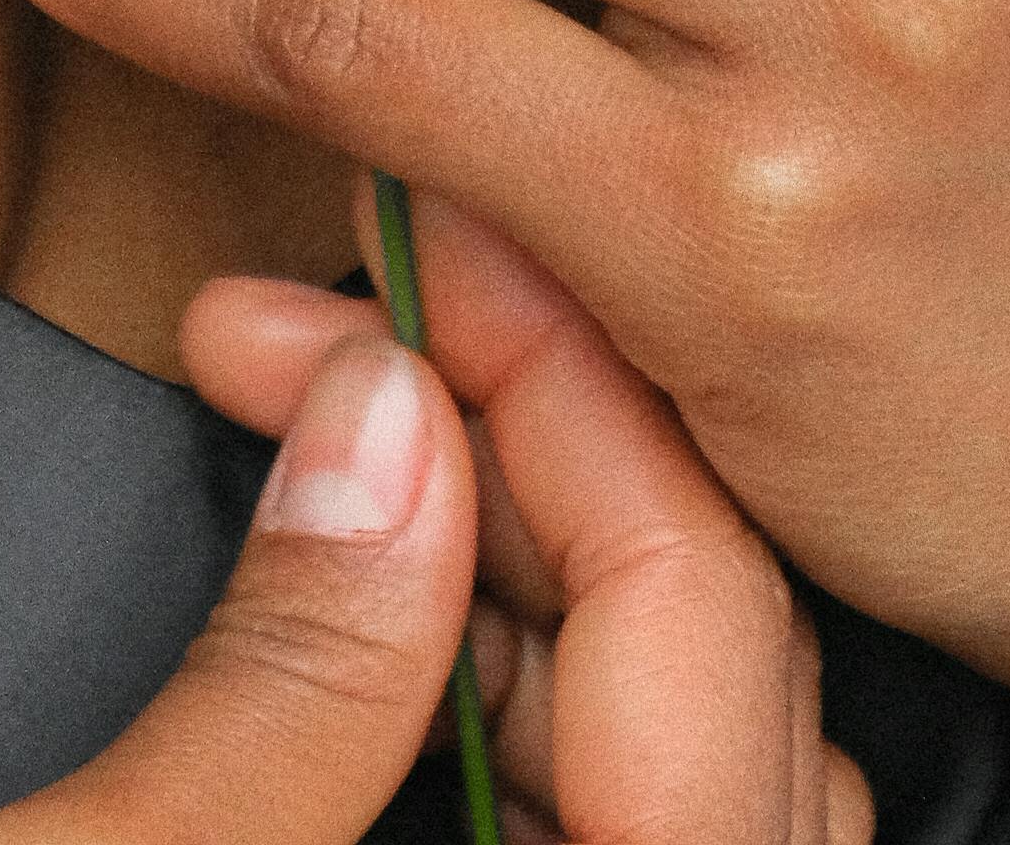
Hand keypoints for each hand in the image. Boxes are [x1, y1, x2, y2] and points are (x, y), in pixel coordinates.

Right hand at [0, 203, 864, 842]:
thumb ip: (294, 681)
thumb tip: (388, 409)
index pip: (701, 626)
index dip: (558, 381)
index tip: (420, 223)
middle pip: (714, 680)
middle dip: (524, 445)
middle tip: (325, 307)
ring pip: (668, 746)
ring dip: (497, 546)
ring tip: (314, 404)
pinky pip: (597, 821)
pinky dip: (485, 670)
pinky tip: (355, 566)